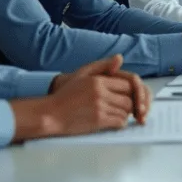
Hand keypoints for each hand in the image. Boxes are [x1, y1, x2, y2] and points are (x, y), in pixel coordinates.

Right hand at [12, 54, 142, 141]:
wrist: (49, 114)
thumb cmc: (65, 95)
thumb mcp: (81, 74)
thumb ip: (101, 66)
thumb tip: (120, 58)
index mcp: (98, 80)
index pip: (129, 84)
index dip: (132, 91)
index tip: (130, 96)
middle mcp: (100, 92)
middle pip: (130, 99)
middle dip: (131, 104)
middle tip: (125, 107)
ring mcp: (100, 107)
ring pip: (126, 111)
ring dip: (125, 114)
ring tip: (116, 113)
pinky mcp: (98, 120)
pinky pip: (119, 122)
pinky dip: (119, 123)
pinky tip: (112, 121)